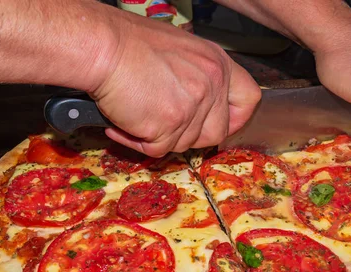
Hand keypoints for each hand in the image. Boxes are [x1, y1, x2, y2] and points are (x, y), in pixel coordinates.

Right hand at [89, 13, 260, 157]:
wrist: (102, 45)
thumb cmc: (128, 43)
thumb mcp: (180, 51)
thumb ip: (196, 77)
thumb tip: (194, 105)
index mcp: (217, 63)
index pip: (248, 99)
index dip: (236, 118)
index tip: (222, 125)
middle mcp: (211, 83)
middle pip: (216, 132)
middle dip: (189, 135)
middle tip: (163, 123)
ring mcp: (193, 106)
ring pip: (184, 144)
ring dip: (159, 136)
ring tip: (135, 113)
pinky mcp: (169, 125)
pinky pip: (157, 149)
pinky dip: (136, 141)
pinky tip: (121, 123)